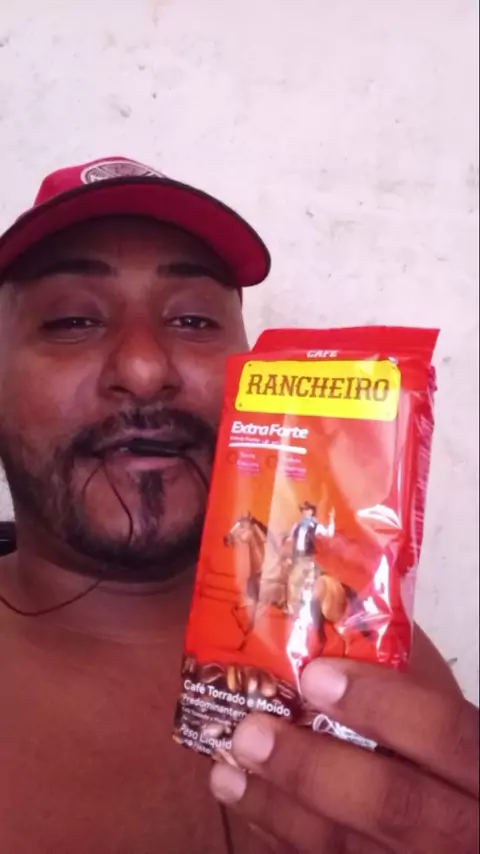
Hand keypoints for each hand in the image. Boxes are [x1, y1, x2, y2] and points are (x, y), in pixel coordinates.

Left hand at [210, 659, 477, 852]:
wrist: (467, 830)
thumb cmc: (456, 760)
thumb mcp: (449, 712)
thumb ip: (414, 682)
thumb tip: (338, 625)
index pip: (448, 735)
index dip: (384, 705)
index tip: (315, 675)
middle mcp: (468, 828)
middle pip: (394, 805)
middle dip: (313, 769)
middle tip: (250, 733)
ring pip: (353, 852)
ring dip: (281, 812)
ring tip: (226, 776)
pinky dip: (288, 842)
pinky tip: (252, 813)